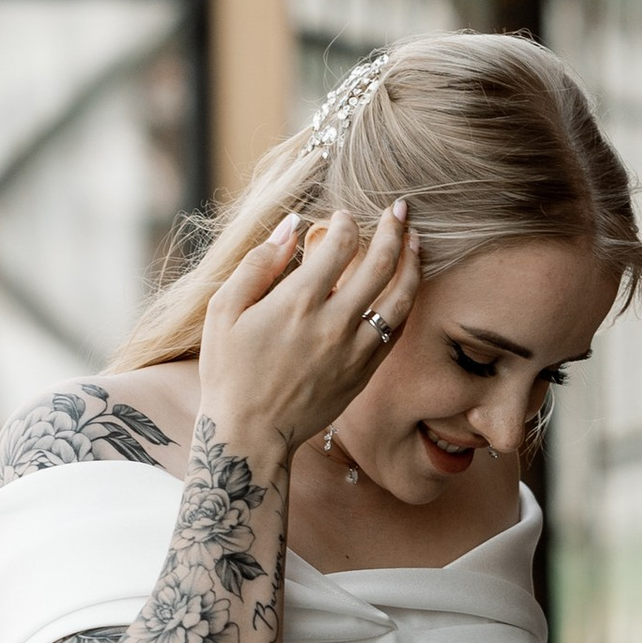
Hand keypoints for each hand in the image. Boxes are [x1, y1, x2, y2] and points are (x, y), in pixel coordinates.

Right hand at [198, 201, 421, 459]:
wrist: (251, 434)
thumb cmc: (230, 370)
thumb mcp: (225, 310)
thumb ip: (258, 264)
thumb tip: (290, 226)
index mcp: (298, 302)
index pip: (340, 246)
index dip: (347, 223)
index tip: (344, 216)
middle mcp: (334, 324)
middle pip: (380, 265)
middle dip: (393, 230)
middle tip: (399, 209)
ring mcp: (355, 351)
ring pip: (399, 299)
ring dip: (412, 264)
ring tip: (416, 240)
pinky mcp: (363, 373)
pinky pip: (395, 331)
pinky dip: (405, 303)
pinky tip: (407, 286)